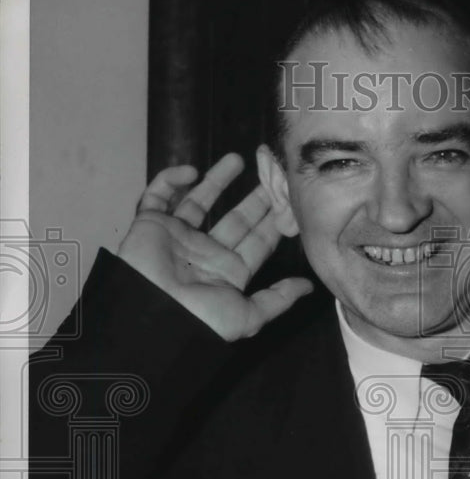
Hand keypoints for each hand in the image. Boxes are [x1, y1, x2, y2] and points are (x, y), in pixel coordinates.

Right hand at [118, 153, 312, 340]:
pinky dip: (170, 181)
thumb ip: (279, 298)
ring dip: (217, 180)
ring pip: (200, 201)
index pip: (257, 242)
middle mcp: (206, 253)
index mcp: (229, 273)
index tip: (289, 199)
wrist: (153, 315)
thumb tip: (309, 286)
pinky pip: (158, 196)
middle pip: (236, 219)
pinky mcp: (151, 224)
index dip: (273, 221)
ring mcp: (179, 237)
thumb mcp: (249, 315)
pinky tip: (190, 171)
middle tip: (271, 174)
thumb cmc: (201, 318)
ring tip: (237, 159)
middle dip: (254, 198)